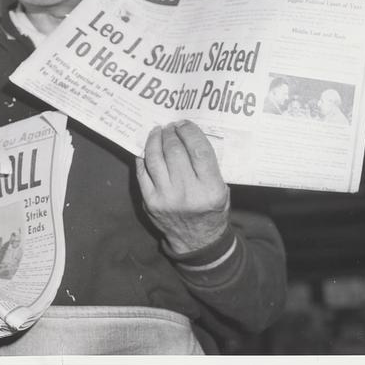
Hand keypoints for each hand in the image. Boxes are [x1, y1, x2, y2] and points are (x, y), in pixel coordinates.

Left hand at [136, 120, 229, 254]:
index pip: (199, 150)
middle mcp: (187, 192)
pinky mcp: (150, 201)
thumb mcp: (222, 189)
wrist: (196, 242)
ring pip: (155, 158)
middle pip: (174, 151)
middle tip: (170, 126)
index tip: (184, 123)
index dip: (190, 132)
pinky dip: (143, 157)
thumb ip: (209, 166)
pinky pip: (142, 172)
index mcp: (210, 189)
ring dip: (154, 140)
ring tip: (157, 132)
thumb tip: (189, 135)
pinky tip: (146, 149)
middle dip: (170, 133)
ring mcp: (166, 197)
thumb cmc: (211, 210)